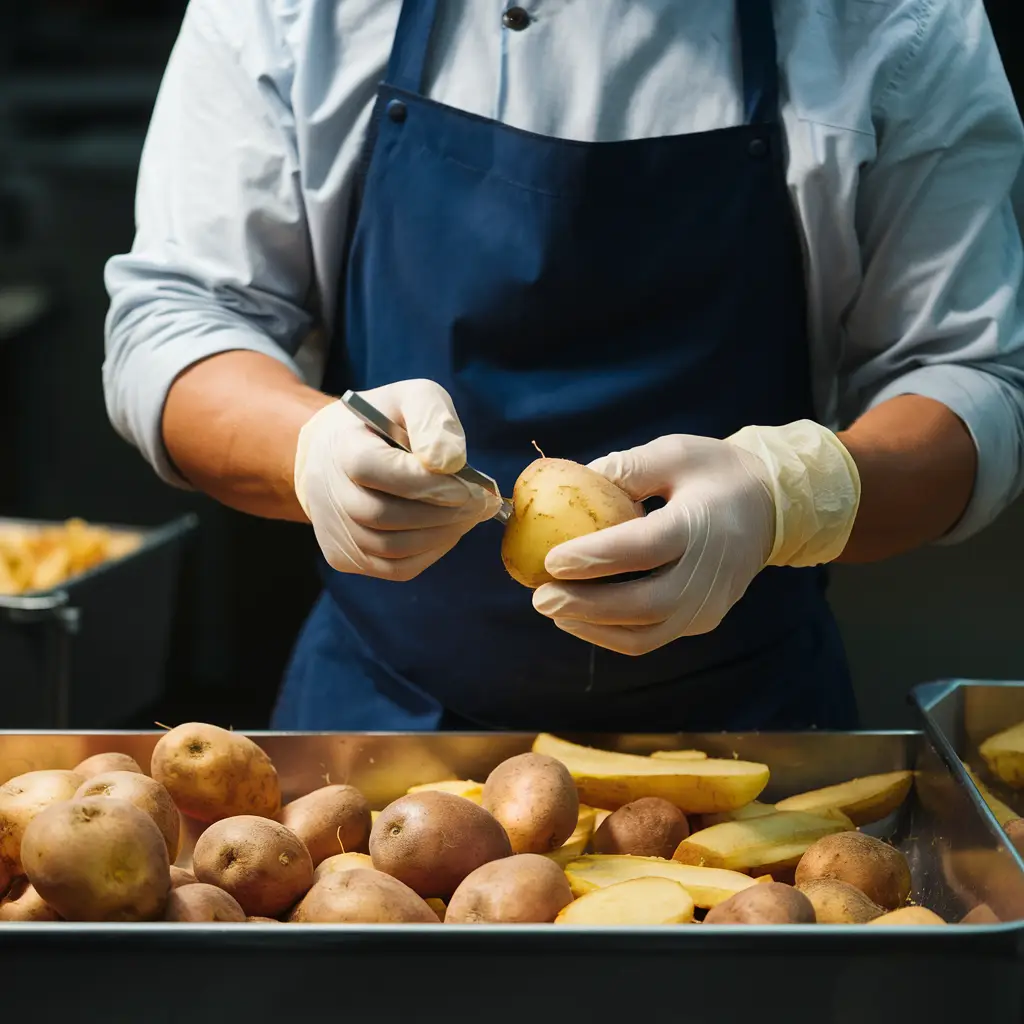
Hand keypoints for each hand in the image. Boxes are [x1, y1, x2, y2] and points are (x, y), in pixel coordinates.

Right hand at [294, 379, 500, 580]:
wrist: (337, 454)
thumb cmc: (385, 424)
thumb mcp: (412, 398)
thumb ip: (432, 419)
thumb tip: (450, 462)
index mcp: (341, 447)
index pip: (374, 469)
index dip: (423, 483)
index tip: (467, 486)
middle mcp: (327, 493)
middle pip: (385, 515)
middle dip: (443, 513)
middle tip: (483, 503)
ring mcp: (334, 531)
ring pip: (393, 547)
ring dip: (442, 534)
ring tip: (472, 515)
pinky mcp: (344, 557)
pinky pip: (395, 568)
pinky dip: (431, 552)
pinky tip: (448, 530)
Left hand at [531, 434, 776, 654]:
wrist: (773, 507)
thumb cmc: (715, 474)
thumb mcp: (675, 453)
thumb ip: (628, 468)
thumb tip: (575, 484)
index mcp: (698, 526)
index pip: (643, 549)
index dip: (594, 558)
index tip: (552, 560)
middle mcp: (706, 575)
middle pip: (641, 604)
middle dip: (585, 606)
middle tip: (540, 597)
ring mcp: (706, 605)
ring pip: (644, 634)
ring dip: (593, 627)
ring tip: (553, 609)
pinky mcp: (701, 620)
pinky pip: (651, 637)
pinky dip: (612, 633)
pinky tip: (579, 618)